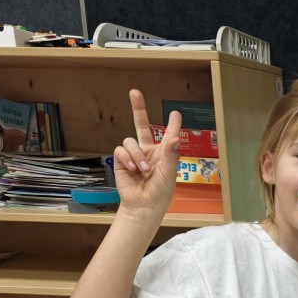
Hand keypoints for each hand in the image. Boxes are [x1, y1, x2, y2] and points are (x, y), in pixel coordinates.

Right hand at [112, 89, 180, 218]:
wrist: (143, 205)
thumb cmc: (160, 192)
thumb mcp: (169, 173)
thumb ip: (171, 154)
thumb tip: (176, 138)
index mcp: (164, 153)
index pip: (168, 135)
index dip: (172, 124)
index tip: (175, 113)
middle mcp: (149, 151)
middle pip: (141, 125)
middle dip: (137, 108)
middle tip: (134, 92)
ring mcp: (134, 155)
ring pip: (130, 141)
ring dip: (137, 155)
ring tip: (142, 170)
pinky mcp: (122, 161)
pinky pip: (121, 150)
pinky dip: (128, 159)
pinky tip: (133, 170)